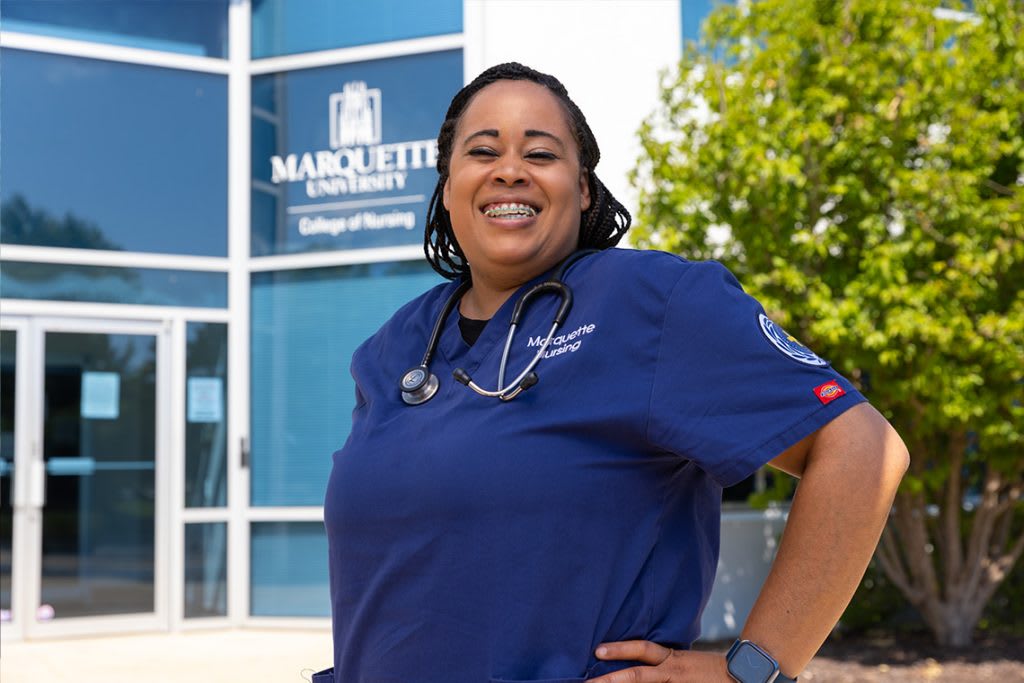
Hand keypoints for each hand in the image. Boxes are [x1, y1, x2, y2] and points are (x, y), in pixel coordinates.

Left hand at [588, 640, 731, 681]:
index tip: (597, 650)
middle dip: (610, 679)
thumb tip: (640, 657)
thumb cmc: (710, 669)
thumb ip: (662, 660)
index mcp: (671, 659)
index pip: (642, 649)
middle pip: (637, 675)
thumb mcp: (683, 659)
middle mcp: (672, 673)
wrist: (740, 677)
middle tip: (587, 682)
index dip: (619, 649)